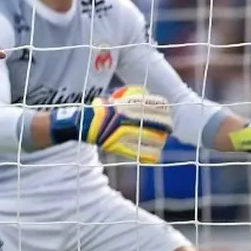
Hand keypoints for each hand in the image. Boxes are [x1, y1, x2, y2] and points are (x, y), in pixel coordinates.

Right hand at [50, 86, 172, 163]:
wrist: (83, 124)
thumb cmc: (101, 109)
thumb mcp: (116, 96)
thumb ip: (133, 96)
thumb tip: (150, 97)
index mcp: (130, 103)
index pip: (160, 105)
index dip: (165, 110)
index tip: (165, 114)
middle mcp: (129, 117)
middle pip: (162, 123)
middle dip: (167, 127)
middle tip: (167, 130)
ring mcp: (125, 132)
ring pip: (157, 139)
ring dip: (160, 141)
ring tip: (158, 141)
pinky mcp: (122, 147)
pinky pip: (147, 154)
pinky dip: (152, 154)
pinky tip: (152, 152)